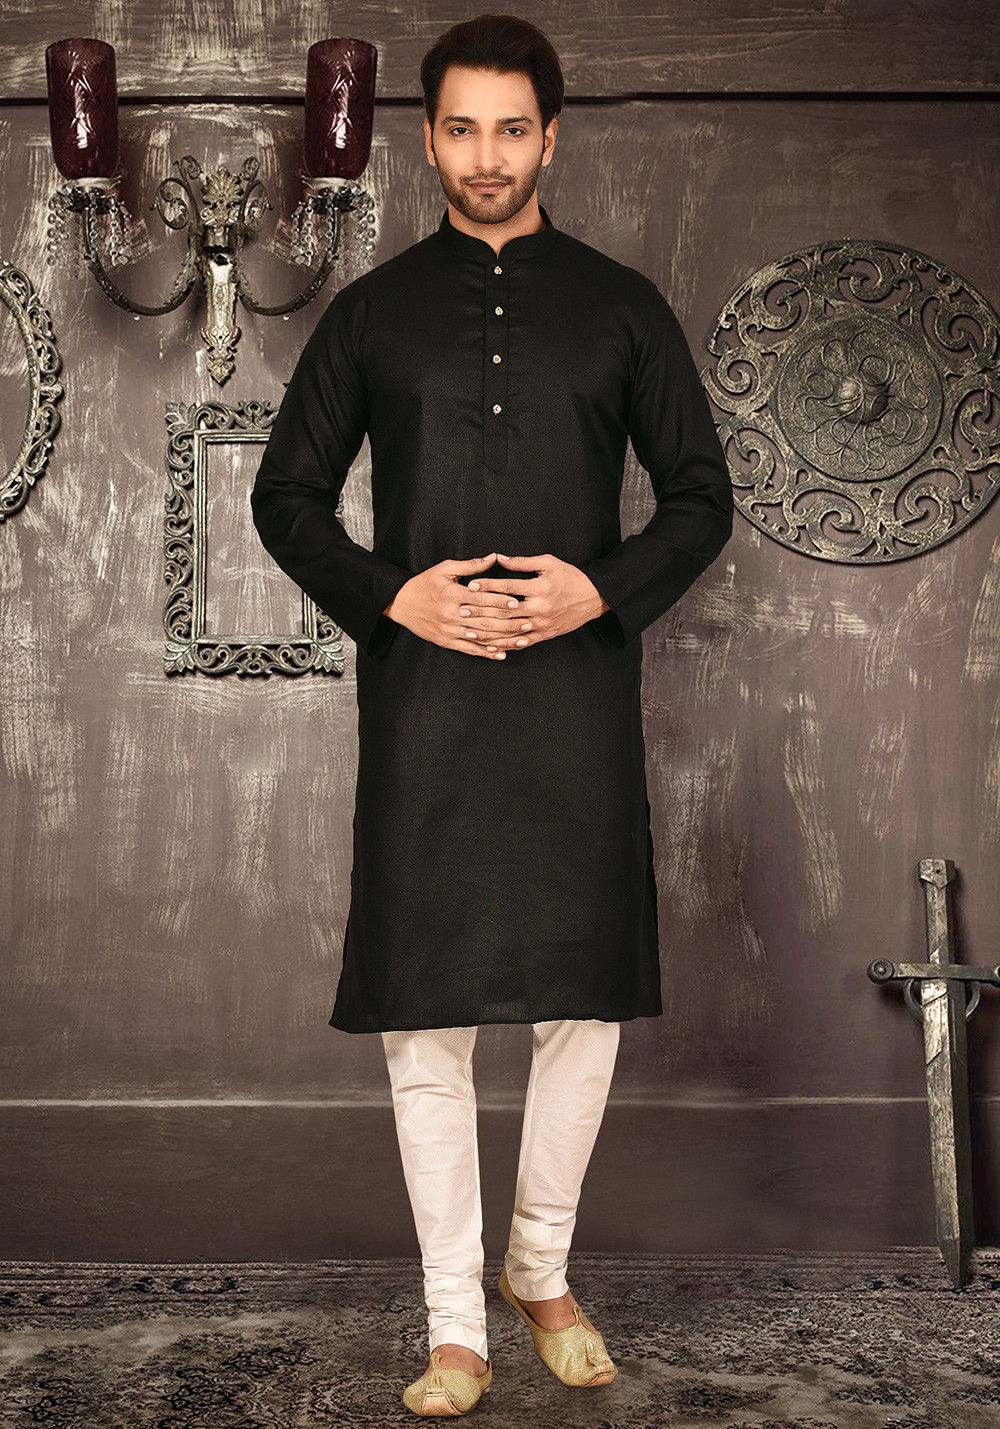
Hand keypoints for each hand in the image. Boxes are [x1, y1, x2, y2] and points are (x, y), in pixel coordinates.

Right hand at [384, 551, 529, 658]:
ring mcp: (449, 630)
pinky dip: (486, 653)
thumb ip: (471, 565)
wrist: (400, 603)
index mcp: (452, 594)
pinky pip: (469, 649)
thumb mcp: (445, 569)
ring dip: (502, 639)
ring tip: (521, 639)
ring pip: (480, 637)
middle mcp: (451, 614)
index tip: (517, 601)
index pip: (481, 598)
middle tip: (528, 622)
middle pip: (484, 619)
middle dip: (508, 622)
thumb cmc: (424, 583)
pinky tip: (501, 654)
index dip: (500, 600)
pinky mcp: (446, 641)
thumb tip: (494, 557)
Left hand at [459, 551, 608, 651]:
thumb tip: (500, 558)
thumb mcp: (549, 563)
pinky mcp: (544, 635)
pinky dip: (505, 646)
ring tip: (470, 630)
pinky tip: (490, 646)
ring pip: (511, 631)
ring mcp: (542, 624)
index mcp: (540, 588)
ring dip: (489, 631)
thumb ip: (523, 562)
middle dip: (482, 611)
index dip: (488, 585)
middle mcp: (540, 608)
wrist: (594, 598)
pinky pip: (521, 643)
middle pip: (505, 611)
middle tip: (462, 610)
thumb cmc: (570, 577)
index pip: (509, 587)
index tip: (471, 585)